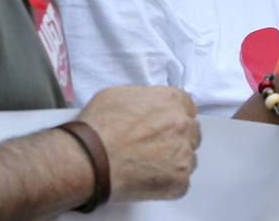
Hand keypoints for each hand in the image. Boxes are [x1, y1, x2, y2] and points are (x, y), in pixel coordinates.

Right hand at [78, 85, 199, 202]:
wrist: (87, 160)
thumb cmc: (96, 130)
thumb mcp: (119, 95)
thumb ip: (144, 98)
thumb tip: (146, 106)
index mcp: (170, 100)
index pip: (187, 107)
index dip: (174, 118)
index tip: (166, 127)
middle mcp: (181, 124)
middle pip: (190, 131)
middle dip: (177, 139)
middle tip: (156, 148)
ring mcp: (182, 152)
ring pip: (188, 157)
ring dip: (174, 161)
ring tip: (148, 166)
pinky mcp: (179, 179)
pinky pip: (181, 182)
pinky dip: (167, 183)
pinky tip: (148, 180)